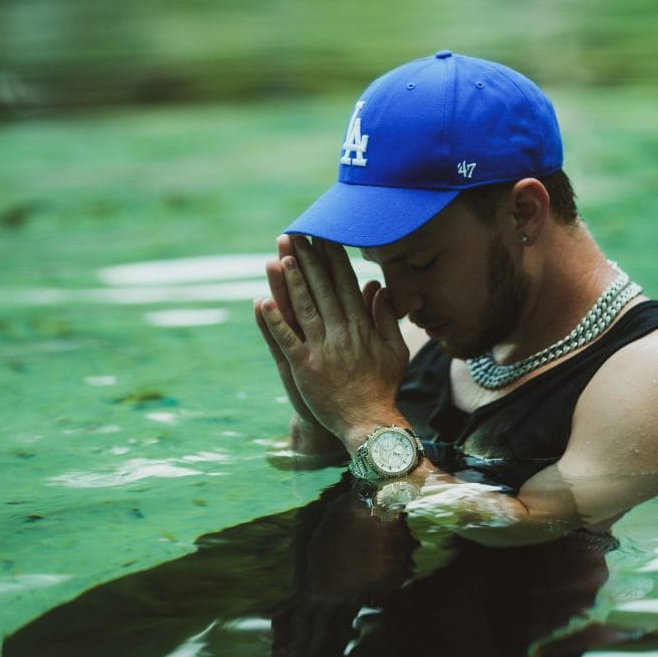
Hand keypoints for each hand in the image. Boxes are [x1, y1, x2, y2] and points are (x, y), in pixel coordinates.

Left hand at [257, 235, 408, 447]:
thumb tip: (379, 287)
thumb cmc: (383, 386)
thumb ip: (387, 317)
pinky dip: (274, 322)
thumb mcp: (395, 349)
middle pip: (322, 289)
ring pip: (303, 309)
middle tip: (296, 234)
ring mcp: (322, 350)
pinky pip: (286, 341)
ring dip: (291, 282)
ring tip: (280, 256)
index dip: (332, 257)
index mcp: (361, 325)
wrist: (370, 422)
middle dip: (308, 259)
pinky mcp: (305, 369)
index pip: (344, 283)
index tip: (323, 234)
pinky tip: (262, 302)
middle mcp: (341, 333)